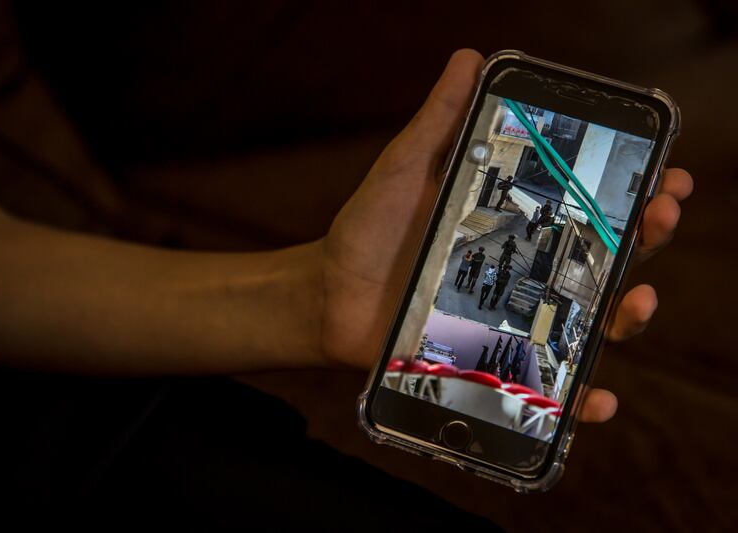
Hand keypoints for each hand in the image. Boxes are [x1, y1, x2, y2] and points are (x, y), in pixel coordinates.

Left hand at [318, 49, 692, 422]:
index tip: (664, 175)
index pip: (586, 202)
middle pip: (604, 255)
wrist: (330, 295)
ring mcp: (512, 315)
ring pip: (590, 319)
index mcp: (511, 219)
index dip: (632, 189)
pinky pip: (547, 380)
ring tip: (640, 300)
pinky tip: (596, 398)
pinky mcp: (493, 357)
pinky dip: (579, 396)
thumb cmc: (369, 229)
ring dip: (629, 313)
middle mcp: (522, 267)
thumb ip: (440, 123)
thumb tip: (470, 59)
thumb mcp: (406, 169)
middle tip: (661, 216)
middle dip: (647, 236)